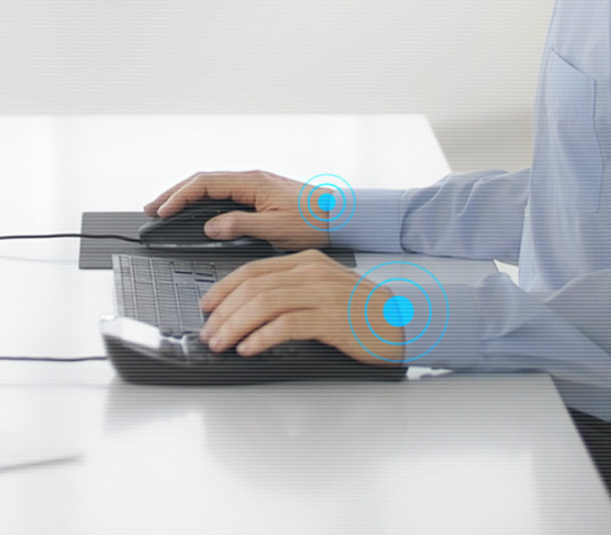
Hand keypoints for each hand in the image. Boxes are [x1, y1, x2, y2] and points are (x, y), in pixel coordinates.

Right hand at [142, 169, 328, 250]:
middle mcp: (251, 179)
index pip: (205, 184)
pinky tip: (195, 211)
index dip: (179, 196)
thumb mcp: (278, 229)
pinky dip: (202, 200)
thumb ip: (242, 226)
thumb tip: (211, 226)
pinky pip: (221, 193)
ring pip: (210, 186)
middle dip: (174, 193)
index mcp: (252, 182)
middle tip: (151, 208)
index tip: (162, 211)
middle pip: (202, 181)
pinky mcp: (258, 194)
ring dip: (185, 196)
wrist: (343, 215)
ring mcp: (254, 185)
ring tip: (165, 209)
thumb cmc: (317, 221)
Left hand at [199, 250, 405, 363]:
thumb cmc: (362, 311)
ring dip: (235, 326)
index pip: (253, 269)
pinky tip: (249, 348)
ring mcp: (322, 294)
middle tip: (208, 332)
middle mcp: (312, 273)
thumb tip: (250, 307)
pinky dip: (261, 337)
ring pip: (264, 304)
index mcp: (307, 261)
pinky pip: (286, 325)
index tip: (206, 305)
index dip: (223, 288)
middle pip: (253, 287)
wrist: (404, 321)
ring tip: (221, 343)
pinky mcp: (331, 320)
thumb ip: (292, 289)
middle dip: (223, 311)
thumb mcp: (324, 288)